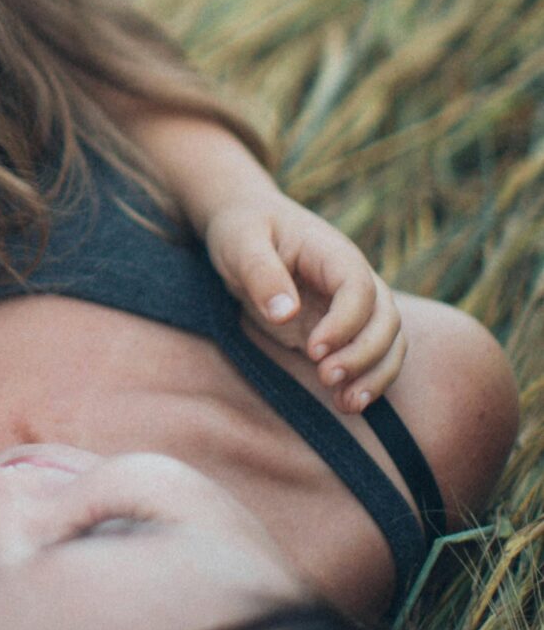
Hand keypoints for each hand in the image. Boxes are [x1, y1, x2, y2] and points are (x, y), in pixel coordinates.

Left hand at [202, 194, 405, 412]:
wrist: (245, 225)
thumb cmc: (242, 228)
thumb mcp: (240, 242)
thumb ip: (261, 273)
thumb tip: (285, 313)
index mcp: (333, 253)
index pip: (360, 289)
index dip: (345, 323)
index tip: (313, 350)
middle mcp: (354, 279)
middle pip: (385, 319)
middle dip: (365, 355)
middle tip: (326, 378)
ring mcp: (352, 306)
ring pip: (389, 342)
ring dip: (375, 375)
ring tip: (346, 404)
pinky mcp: (341, 328)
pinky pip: (371, 356)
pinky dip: (367, 380)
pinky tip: (345, 403)